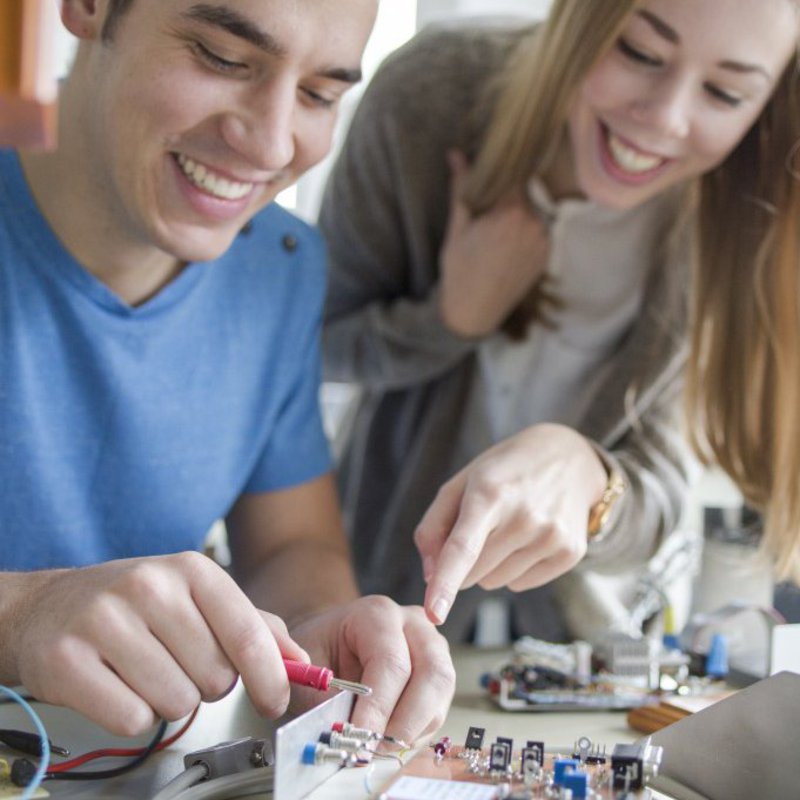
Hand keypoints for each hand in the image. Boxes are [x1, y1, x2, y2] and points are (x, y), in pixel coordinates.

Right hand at [7, 552, 308, 734]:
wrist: (47, 607)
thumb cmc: (133, 605)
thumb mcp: (196, 596)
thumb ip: (253, 625)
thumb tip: (298, 661)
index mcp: (190, 569)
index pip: (247, 632)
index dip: (270, 676)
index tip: (275, 699)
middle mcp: (148, 587)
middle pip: (215, 676)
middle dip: (207, 683)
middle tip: (179, 664)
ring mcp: (104, 620)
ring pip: (176, 702)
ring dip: (169, 701)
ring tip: (147, 672)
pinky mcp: (66, 660)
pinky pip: (131, 719)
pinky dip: (133, 716)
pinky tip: (119, 687)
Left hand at [289, 596, 454, 745]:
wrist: (329, 641)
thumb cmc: (320, 650)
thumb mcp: (309, 667)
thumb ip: (325, 698)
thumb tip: (341, 733)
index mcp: (377, 614)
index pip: (391, 662)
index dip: (378, 706)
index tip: (359, 738)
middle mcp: (413, 624)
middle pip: (432, 673)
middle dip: (405, 721)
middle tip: (374, 748)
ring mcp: (432, 646)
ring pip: (441, 693)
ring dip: (413, 728)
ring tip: (377, 746)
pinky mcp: (438, 673)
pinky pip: (439, 708)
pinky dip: (416, 732)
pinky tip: (387, 738)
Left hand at [414, 424, 608, 623]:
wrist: (569, 457)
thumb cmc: (504, 471)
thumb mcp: (462, 483)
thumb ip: (434, 526)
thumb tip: (429, 575)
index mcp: (490, 492)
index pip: (463, 547)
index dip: (445, 583)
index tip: (433, 613)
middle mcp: (524, 516)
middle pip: (473, 572)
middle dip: (465, 561)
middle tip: (483, 524)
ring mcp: (551, 536)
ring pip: (495, 582)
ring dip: (490, 565)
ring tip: (509, 527)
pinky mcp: (570, 553)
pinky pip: (521, 584)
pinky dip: (515, 568)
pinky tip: (528, 537)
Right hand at [439, 150, 549, 337]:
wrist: (474, 313)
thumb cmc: (459, 271)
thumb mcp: (457, 229)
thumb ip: (462, 189)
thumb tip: (456, 154)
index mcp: (510, 213)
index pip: (512, 174)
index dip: (500, 169)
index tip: (489, 169)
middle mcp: (533, 223)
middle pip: (523, 192)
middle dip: (506, 194)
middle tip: (487, 204)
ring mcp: (544, 239)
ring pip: (531, 210)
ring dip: (517, 212)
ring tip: (495, 229)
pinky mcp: (547, 254)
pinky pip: (538, 229)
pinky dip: (524, 229)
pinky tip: (505, 244)